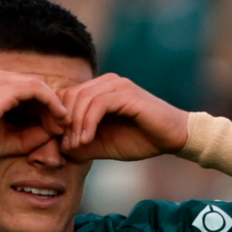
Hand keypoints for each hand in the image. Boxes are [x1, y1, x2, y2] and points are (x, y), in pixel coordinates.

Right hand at [0, 68, 68, 163]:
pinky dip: (51, 102)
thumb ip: (31, 135)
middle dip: (52, 106)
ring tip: (62, 124)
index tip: (55, 128)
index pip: (27, 90)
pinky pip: (37, 89)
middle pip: (35, 86)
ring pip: (38, 85)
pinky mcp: (3, 87)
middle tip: (63, 126)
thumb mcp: (8, 139)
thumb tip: (55, 132)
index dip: (45, 108)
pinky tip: (59, 118)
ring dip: (54, 105)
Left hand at [57, 73, 188, 161]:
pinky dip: (88, 123)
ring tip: (76, 146)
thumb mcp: (104, 145)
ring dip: (75, 125)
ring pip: (82, 98)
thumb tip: (59, 148)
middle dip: (64, 123)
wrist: (173, 138)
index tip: (60, 143)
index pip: (67, 96)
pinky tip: (87, 140)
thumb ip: (83, 144)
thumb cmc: (141, 139)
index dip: (58, 119)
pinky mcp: (127, 94)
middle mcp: (108, 82)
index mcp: (100, 90)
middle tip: (66, 146)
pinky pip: (98, 104)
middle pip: (70, 95)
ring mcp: (118, 85)